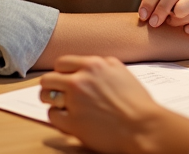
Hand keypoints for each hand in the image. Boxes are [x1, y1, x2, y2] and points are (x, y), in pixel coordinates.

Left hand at [40, 55, 188, 153]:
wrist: (143, 125)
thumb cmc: (137, 101)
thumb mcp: (121, 71)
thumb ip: (102, 65)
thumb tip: (88, 67)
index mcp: (94, 65)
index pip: (62, 62)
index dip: (61, 72)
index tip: (64, 80)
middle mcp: (81, 80)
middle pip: (48, 78)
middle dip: (51, 86)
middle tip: (57, 94)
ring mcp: (74, 101)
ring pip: (46, 96)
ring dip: (51, 100)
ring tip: (61, 106)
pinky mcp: (72, 122)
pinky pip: (52, 116)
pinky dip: (58, 118)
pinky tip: (68, 120)